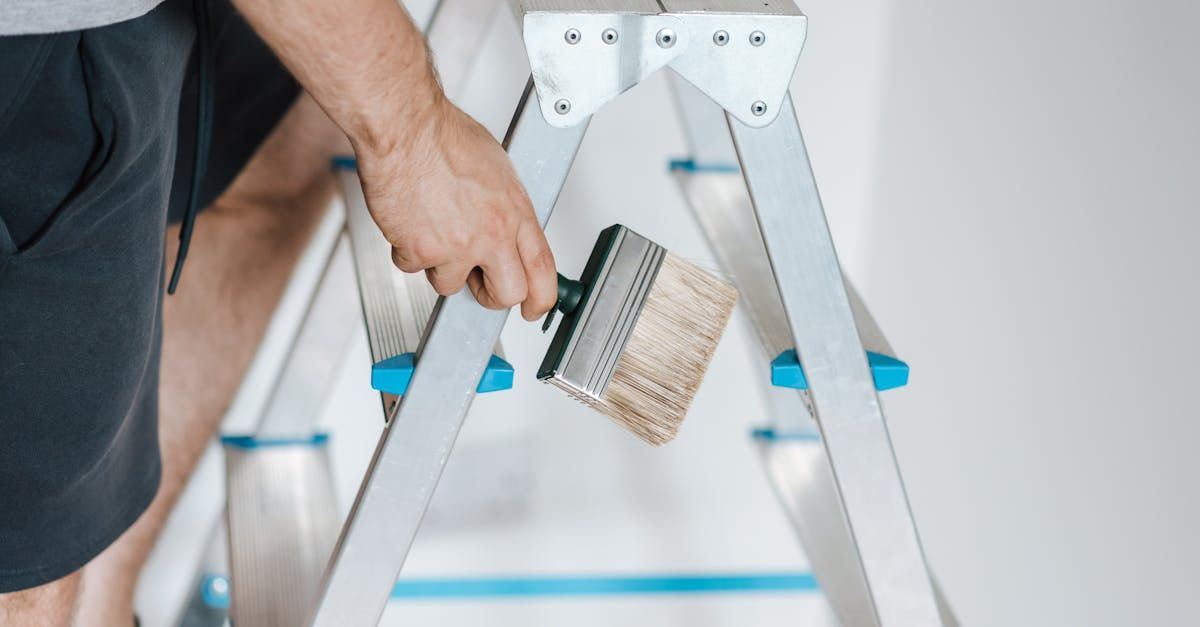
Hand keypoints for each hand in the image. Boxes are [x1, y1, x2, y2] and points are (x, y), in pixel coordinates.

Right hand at [354, 98, 556, 320]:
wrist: (405, 128)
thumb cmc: (443, 136)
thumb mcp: (497, 168)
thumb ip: (505, 206)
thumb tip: (506, 226)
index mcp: (515, 212)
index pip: (543, 269)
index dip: (541, 298)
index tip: (534, 307)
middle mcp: (491, 233)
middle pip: (507, 294)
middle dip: (491, 295)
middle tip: (478, 281)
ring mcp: (457, 246)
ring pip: (451, 285)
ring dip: (439, 265)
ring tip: (432, 229)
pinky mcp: (422, 251)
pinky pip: (413, 267)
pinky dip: (407, 250)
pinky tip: (409, 221)